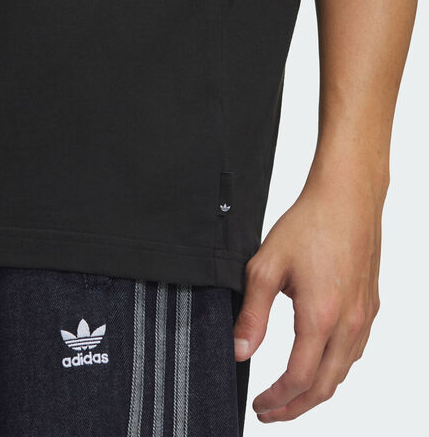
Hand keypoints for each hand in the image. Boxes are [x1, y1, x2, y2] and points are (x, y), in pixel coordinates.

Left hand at [234, 172, 383, 421]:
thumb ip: (252, 314)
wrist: (346, 197)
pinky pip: (354, 351)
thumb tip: (240, 351)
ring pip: (343, 371)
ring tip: (292, 395)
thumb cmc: (309, 224)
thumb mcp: (266, 268)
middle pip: (325, 386)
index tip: (259, 404)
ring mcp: (364, 314)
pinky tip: (319, 363)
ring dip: (317, 390)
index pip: (298, 378)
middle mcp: (349, 322)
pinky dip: (334, 368)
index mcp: (320, 316)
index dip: (277, 400)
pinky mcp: (369, 304)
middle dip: (296, 407)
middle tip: (272, 412)